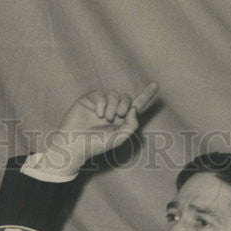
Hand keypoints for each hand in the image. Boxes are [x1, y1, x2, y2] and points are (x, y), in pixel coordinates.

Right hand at [43, 82, 158, 173]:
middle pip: (127, 98)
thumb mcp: (118, 139)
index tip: (155, 85)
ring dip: (113, 106)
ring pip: (115, 94)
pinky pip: (100, 94)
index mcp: (121, 120)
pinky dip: (101, 104)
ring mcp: (101, 104)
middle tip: (119, 116)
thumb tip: (135, 108)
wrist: (75, 145)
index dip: (146, 96)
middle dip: (125, 105)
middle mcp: (112, 110)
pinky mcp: (89, 99)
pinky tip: (97, 114)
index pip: (136, 106)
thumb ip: (131, 125)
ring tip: (105, 118)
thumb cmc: (96, 145)